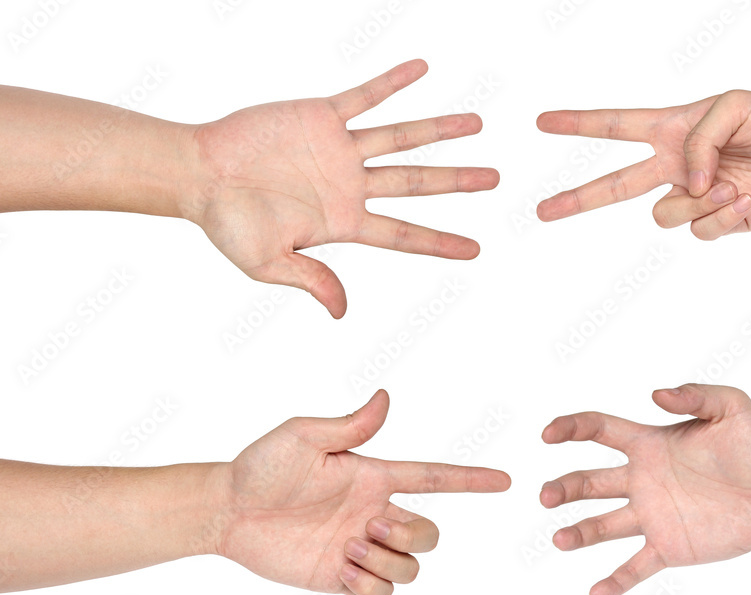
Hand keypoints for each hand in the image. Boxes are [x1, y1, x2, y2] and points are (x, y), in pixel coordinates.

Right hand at [184, 59, 498, 316]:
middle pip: (417, 183)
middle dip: (457, 182)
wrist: (198, 174)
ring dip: (438, 130)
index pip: (404, 234)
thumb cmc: (228, 225)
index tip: (475, 249)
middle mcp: (350, 186)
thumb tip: (342, 312)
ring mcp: (338, 150)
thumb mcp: (270, 264)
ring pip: (401, 138)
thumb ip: (312, 281)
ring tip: (478, 123)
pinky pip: (363, 96)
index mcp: (344, 224)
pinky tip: (423, 69)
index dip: (440, 241)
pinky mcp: (320, 116)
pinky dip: (391, 83)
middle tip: (496, 179)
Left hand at [214, 389, 509, 594]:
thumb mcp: (302, 436)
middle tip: (368, 528)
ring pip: (412, 567)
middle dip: (412, 535)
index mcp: (375, 478)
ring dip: (387, 561)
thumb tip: (385, 398)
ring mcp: (361, 548)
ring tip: (347, 548)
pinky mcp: (343, 577)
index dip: (471, 480)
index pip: (434, 479)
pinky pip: (383, 593)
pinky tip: (342, 571)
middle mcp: (375, 514)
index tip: (505, 480)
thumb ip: (348, 425)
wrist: (227, 510)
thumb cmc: (262, 466)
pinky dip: (371, 586)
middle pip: (431, 535)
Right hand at [536, 90, 750, 239]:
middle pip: (613, 186)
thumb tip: (687, 183)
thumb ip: (700, 139)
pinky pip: (698, 231)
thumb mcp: (737, 106)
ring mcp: (692, 197)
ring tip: (733, 180)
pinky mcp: (713, 222)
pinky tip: (745, 198)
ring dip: (699, 200)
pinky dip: (723, 215)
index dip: (578, 124)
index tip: (542, 123)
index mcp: (672, 130)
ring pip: (663, 215)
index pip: (615, 126)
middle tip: (542, 211)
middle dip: (576, 199)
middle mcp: (674, 165)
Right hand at [539, 384, 750, 594]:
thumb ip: (695, 395)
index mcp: (651, 444)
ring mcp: (653, 516)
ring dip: (578, 533)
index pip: (600, 431)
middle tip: (545, 497)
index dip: (570, 429)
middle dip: (563, 489)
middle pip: (589, 482)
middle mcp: (643, 480)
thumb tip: (654, 394)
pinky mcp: (669, 547)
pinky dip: (616, 580)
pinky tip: (595, 593)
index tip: (548, 435)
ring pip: (603, 526)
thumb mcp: (732, 406)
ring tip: (559, 540)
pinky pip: (636, 567)